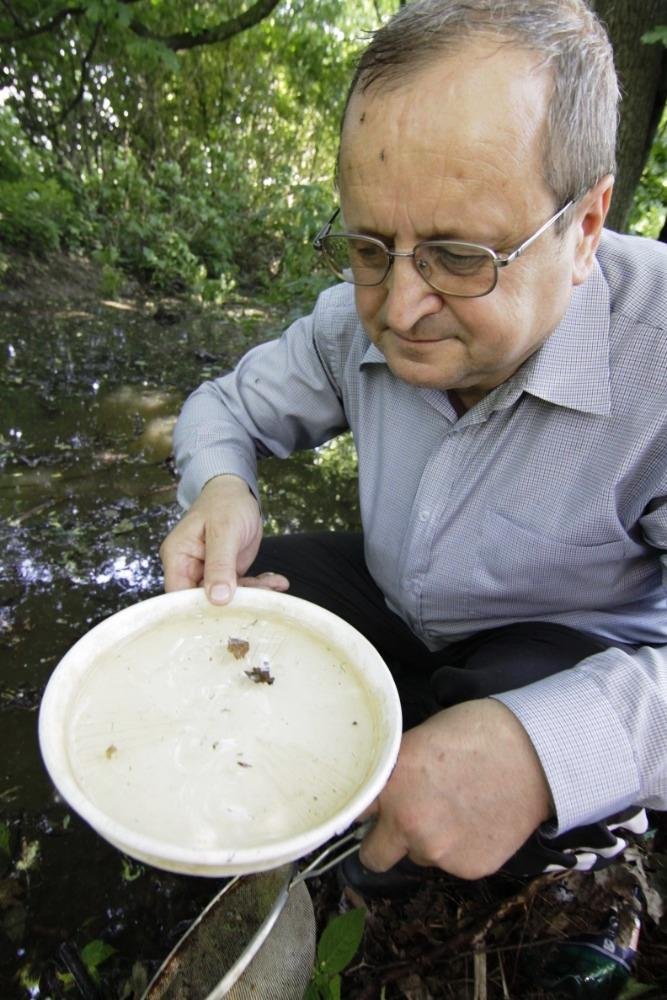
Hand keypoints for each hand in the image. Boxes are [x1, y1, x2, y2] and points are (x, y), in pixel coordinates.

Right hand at [159, 474, 288, 603]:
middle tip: (260, 599)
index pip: (179, 595)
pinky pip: (241, 588)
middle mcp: (189, 568)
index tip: (225, 614)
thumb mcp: (224, 531)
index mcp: (178, 557)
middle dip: (233, 602)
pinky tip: (277, 582)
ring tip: (275, 586)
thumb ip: (220, 564)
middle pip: (204, 600)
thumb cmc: (225, 503)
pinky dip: (259, 586)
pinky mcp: (227, 573)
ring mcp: (209, 572)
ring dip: (253, 594)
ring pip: (227, 597)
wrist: (238, 491)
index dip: (199, 608)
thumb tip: (217, 598)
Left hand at [359, 699, 552, 879]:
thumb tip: (382, 788)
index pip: (352, 814)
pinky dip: (461, 847)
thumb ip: (395, 772)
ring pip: (418, 856)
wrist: (534, 753)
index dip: (361, 811)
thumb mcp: (421, 739)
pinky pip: (452, 863)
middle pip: (373, 856)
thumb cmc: (477, 734)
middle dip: (384, 843)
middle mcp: (408, 823)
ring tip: (458, 807)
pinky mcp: (469, 867)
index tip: (365, 813)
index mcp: (391, 786)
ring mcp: (439, 850)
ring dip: (429, 840)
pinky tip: (478, 819)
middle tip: (405, 821)